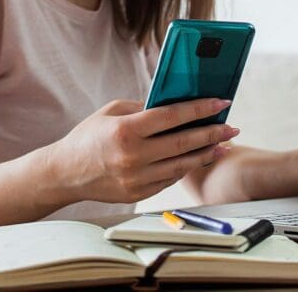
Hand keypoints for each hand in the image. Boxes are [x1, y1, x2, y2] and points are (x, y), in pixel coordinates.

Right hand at [42, 98, 240, 204]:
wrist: (65, 173)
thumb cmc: (88, 137)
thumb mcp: (111, 112)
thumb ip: (142, 108)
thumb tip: (175, 104)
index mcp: (126, 130)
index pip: (172, 117)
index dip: (200, 109)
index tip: (221, 103)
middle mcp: (133, 156)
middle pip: (183, 143)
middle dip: (212, 133)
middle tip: (232, 127)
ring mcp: (136, 179)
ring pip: (181, 165)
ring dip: (205, 154)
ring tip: (222, 144)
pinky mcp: (138, 194)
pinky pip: (169, 179)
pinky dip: (185, 167)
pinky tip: (197, 158)